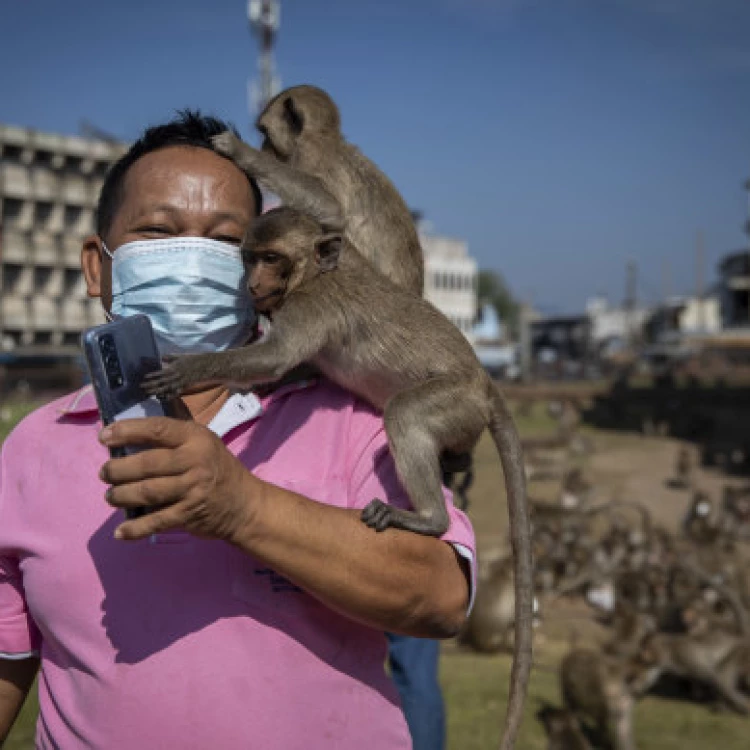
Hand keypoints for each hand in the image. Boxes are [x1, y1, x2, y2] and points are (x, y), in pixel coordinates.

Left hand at [98, 417, 261, 541]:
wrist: (245, 504)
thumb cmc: (217, 468)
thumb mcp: (203, 443)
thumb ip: (174, 438)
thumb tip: (129, 434)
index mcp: (196, 438)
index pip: (157, 429)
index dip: (127, 431)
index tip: (104, 436)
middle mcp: (195, 461)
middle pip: (147, 463)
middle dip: (118, 469)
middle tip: (106, 473)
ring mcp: (193, 488)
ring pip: (147, 491)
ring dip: (121, 495)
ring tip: (111, 496)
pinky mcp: (189, 513)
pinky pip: (156, 521)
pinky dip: (135, 528)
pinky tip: (120, 531)